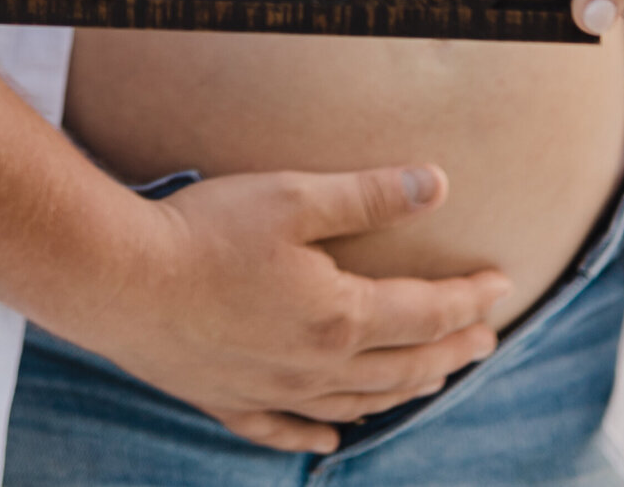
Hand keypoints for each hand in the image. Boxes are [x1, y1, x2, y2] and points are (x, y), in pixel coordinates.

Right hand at [85, 165, 509, 454]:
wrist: (121, 279)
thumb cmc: (208, 230)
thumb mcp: (295, 196)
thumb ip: (370, 194)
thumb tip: (439, 184)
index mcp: (341, 316)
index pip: (426, 313)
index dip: (469, 300)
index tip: (502, 288)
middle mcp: (317, 366)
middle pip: (403, 367)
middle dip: (451, 351)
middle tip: (484, 340)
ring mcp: (273, 391)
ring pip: (356, 403)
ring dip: (402, 391)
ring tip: (429, 378)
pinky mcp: (228, 400)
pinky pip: (286, 431)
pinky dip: (317, 436)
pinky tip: (331, 439)